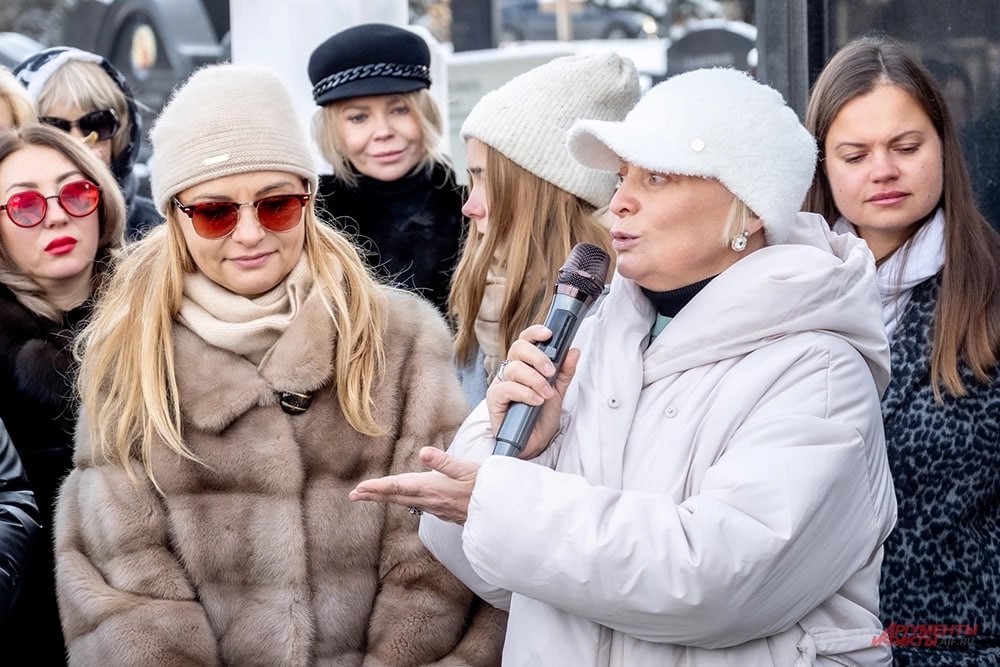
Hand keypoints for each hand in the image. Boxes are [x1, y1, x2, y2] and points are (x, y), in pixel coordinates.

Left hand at [349, 447, 478, 524]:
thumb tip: (424, 452)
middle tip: (354, 495)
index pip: (398, 487)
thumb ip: (445, 461)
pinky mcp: (443, 511)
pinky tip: (403, 500)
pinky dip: (403, 502)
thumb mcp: (468, 469)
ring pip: (405, 503)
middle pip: (396, 497)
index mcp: (432, 488)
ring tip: (370, 496)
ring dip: (385, 499)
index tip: (359, 489)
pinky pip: (417, 506)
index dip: (377, 488)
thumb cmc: (486, 488)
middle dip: (374, 495)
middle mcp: (430, 500)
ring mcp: (436, 508)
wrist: (501, 514)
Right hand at [487, 324, 579, 459]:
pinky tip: (536, 401)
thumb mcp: (558, 392)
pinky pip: (506, 388)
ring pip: (514, 368)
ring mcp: (501, 384)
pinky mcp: (494, 400)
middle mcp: (510, 371)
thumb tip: (574, 351)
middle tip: (551, 371)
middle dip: (537, 357)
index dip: (535, 333)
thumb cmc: (541, 417)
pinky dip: (525, 393)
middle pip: (517, 348)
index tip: (549, 334)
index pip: (526, 341)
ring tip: (546, 394)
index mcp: (525, 365)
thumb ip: (565, 371)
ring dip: (535, 380)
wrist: (534, 443)